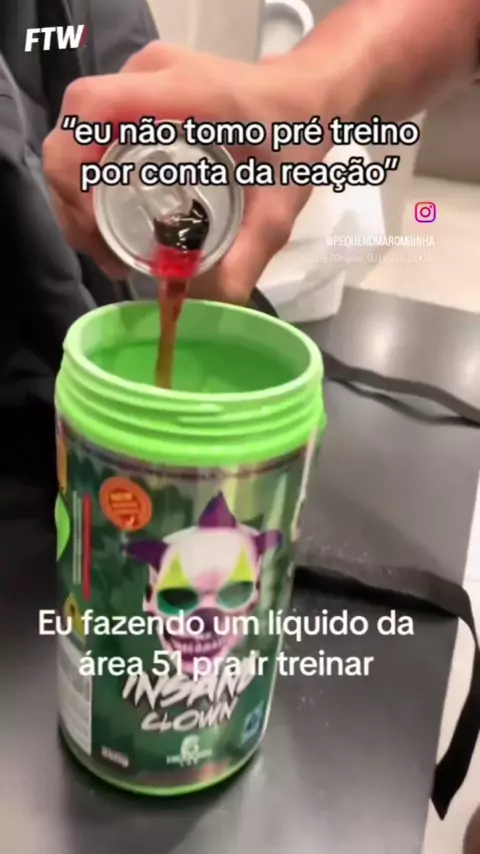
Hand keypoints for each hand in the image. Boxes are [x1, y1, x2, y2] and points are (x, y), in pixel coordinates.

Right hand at [43, 42, 327, 303]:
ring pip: (79, 136)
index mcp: (181, 92)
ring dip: (80, 195)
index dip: (73, 169)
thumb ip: (250, 253)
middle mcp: (149, 76)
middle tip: (107, 256)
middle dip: (74, 200)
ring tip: (110, 249)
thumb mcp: (280, 203)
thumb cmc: (297, 136)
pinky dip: (94, 181)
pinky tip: (116, 221)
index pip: (91, 110)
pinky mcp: (139, 96)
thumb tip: (214, 304)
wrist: (306, 97)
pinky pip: (97, 137)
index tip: (95, 226)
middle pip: (74, 131)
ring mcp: (140, 81)